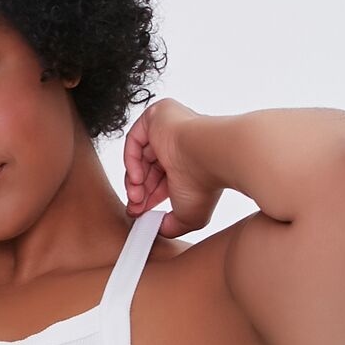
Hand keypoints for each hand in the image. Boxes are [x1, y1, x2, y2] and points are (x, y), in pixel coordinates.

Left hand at [123, 98, 223, 238]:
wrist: (212, 156)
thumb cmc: (205, 184)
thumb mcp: (187, 215)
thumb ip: (171, 226)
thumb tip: (158, 230)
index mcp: (189, 160)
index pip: (160, 178)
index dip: (148, 197)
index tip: (140, 214)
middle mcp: (179, 142)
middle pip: (148, 168)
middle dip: (139, 192)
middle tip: (135, 209)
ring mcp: (169, 126)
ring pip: (140, 156)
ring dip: (134, 181)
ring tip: (137, 198)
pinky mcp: (158, 115)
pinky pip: (135, 140)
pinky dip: (131, 162)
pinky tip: (138, 179)